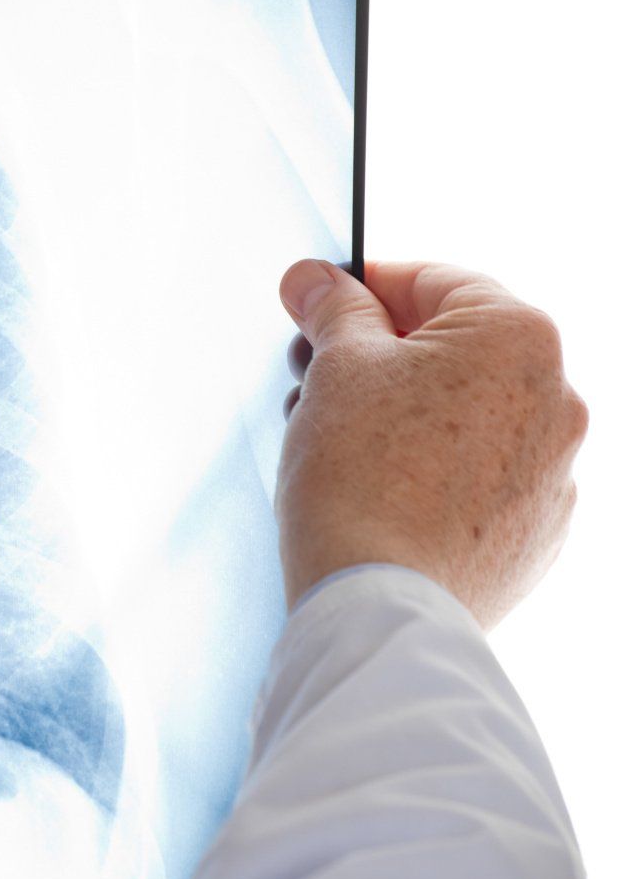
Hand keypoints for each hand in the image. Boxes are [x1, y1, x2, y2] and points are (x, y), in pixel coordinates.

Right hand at [275, 260, 586, 629]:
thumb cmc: (360, 471)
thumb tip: (317, 279)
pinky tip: (381, 495)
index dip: (364, 287)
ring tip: (341, 447)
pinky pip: (481, 480)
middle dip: (383, 359)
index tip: (319, 304)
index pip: (434, 282)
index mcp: (519, 338)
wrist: (381, 599)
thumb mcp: (337, 367)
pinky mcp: (537, 534)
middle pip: (456, 351)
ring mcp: (556, 473)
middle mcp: (559, 399)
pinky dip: (435, 475)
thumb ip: (334, 310)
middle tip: (318, 380)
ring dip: (408, 416)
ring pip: (468, 418)